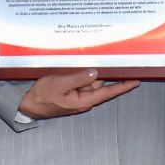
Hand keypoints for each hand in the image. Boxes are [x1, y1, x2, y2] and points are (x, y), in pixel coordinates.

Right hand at [17, 69, 139, 119]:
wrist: (29, 104)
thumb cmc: (42, 97)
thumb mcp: (60, 84)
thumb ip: (78, 78)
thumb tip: (95, 73)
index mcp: (83, 101)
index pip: (108, 92)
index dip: (123, 87)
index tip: (136, 81)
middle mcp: (84, 100)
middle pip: (101, 85)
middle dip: (109, 74)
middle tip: (120, 61)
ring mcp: (78, 96)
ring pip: (91, 82)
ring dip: (93, 73)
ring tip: (97, 59)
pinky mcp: (72, 92)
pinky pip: (82, 82)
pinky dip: (84, 74)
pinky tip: (83, 66)